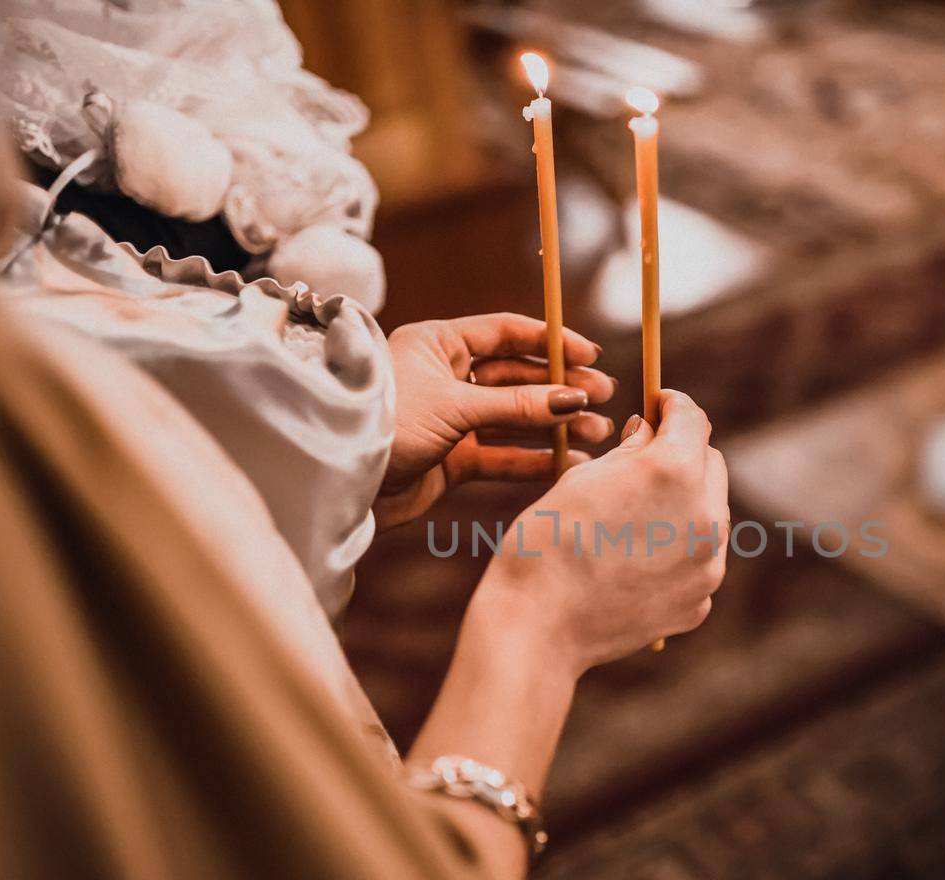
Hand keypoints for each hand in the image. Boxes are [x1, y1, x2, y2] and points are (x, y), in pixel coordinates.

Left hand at [377, 314, 616, 524]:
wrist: (341, 481)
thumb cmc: (386, 425)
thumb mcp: (455, 408)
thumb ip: (517, 406)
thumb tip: (574, 399)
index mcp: (439, 343)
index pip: (507, 333)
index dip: (551, 343)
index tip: (592, 355)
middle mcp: (447, 376)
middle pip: (517, 376)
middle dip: (561, 387)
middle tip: (604, 396)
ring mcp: (451, 418)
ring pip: (514, 418)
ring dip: (555, 425)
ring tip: (597, 432)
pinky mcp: (451, 459)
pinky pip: (501, 456)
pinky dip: (533, 459)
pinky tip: (567, 462)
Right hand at [472, 390, 729, 673]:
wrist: (539, 626)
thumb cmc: (546, 542)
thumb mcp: (583, 477)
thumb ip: (631, 449)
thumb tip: (650, 430)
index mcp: (673, 470)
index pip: (692, 418)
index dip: (672, 405)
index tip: (659, 405)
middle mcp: (705, 514)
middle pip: (711, 464)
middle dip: (683, 454)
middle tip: (643, 459)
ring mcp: (708, 563)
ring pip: (709, 513)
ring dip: (684, 503)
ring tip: (635, 514)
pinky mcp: (700, 600)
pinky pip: (699, 559)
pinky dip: (677, 550)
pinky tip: (635, 560)